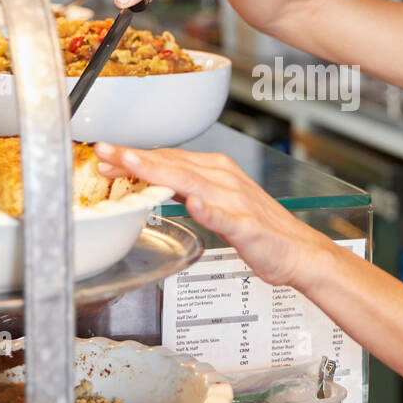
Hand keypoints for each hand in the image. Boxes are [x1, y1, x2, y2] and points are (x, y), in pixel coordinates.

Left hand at [93, 142, 335, 288]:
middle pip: (173, 164)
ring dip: (161, 172)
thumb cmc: (258, 228)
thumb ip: (187, 189)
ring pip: (193, 182)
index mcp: (215, 171)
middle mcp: (224, 180)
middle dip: (136, 158)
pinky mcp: (248, 226)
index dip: (135, 157)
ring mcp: (236, 202)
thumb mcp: (215, 202)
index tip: (106, 153)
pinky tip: (195, 205)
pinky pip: (226, 217)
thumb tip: (154, 180)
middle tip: (104, 151)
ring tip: (133, 165)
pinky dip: (210, 210)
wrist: (298, 251)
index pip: (168, 158)